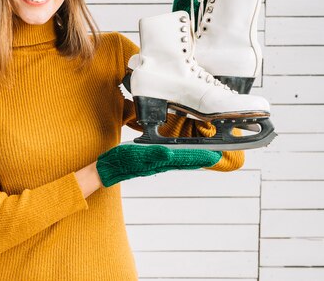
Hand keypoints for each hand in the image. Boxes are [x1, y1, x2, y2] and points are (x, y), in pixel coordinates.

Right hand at [95, 144, 221, 186]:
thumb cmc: (119, 160)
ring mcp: (157, 163)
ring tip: (205, 156)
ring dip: (193, 158)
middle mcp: (162, 163)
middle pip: (186, 161)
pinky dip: (181, 158)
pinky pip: (171, 160)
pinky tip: (182, 157)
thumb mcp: (135, 154)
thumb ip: (152, 154)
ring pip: (180, 161)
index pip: (186, 158)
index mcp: (160, 161)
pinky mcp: (151, 161)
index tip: (216, 155)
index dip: (201, 156)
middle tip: (216, 155)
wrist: (107, 169)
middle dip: (201, 158)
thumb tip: (170, 153)